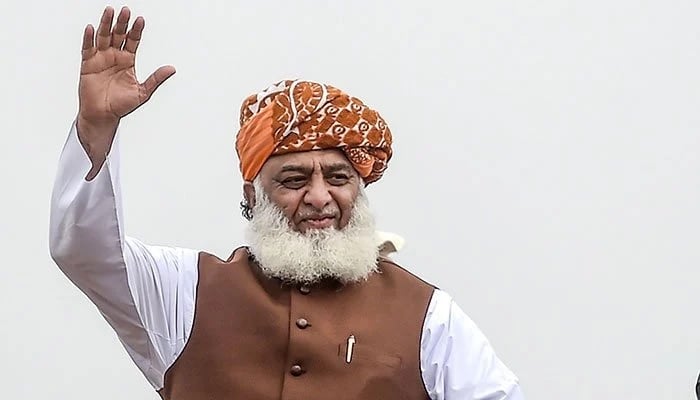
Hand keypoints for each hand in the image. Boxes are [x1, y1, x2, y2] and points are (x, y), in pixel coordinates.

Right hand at [76, 6, 174, 178]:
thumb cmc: (122, 105)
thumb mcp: (143, 91)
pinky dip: (89, 38)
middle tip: (126, 11)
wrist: (103, 116)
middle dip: (122, 23)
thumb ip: (156, 79)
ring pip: (103, 37)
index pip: (133, 41)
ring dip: (105, 24)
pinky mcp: (88, 64)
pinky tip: (92, 28)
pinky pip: (88, 48)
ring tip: (109, 11)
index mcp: (128, 61)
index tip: (141, 20)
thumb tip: (172, 69)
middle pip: (118, 35)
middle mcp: (114, 56)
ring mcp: (100, 58)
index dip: (136, 31)